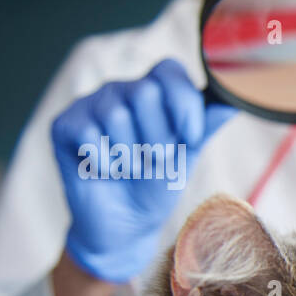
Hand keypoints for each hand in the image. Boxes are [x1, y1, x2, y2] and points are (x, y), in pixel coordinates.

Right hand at [52, 59, 236, 282]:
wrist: (125, 225)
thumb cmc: (156, 185)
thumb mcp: (187, 156)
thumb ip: (203, 126)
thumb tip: (232, 101)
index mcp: (154, 92)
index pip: (169, 70)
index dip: (183, 102)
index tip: (190, 137)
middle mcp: (120, 91)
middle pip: (145, 91)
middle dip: (159, 137)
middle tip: (154, 161)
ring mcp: (89, 105)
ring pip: (116, 116)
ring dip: (131, 156)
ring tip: (129, 168)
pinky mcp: (64, 125)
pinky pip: (87, 134)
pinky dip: (103, 162)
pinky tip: (104, 171)